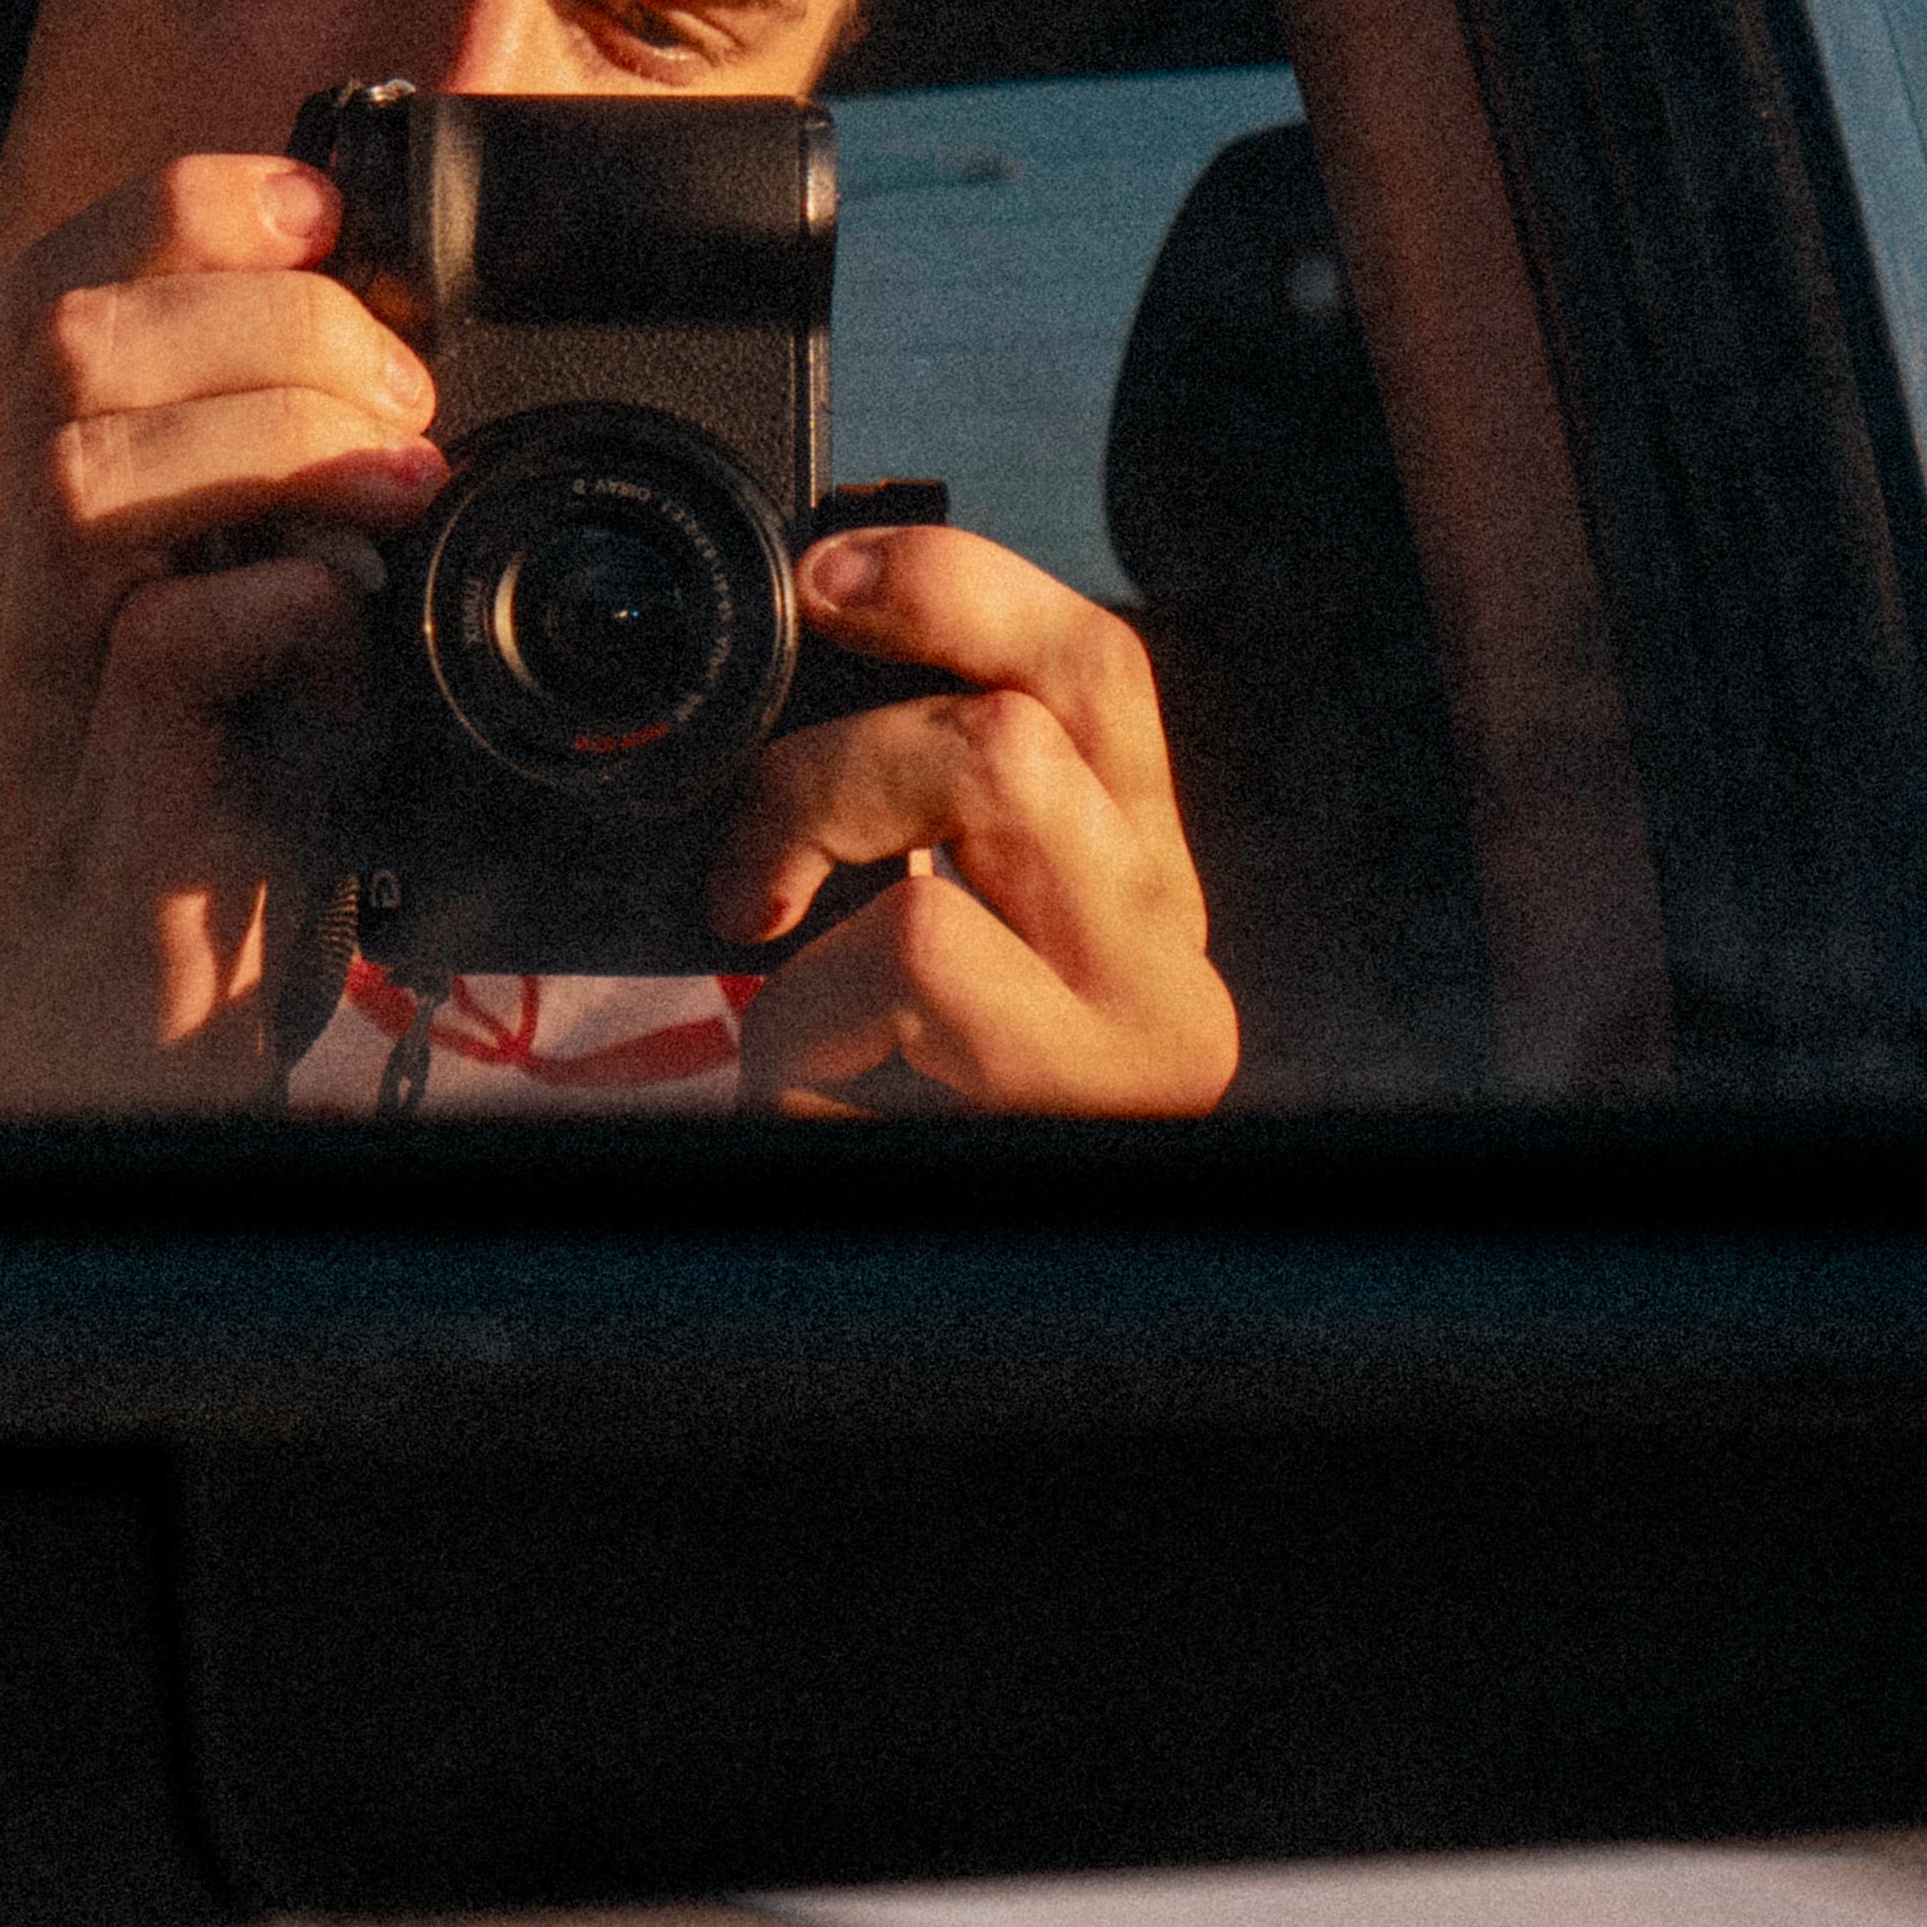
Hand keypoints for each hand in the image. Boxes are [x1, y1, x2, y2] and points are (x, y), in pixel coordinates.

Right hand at [0, 154, 444, 1114]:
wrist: (129, 1049)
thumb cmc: (223, 824)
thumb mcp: (275, 621)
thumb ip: (309, 502)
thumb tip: (422, 377)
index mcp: (79, 512)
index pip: (67, 282)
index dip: (188, 207)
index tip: (323, 212)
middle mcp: (43, 580)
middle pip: (60, 337)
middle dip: (259, 320)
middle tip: (396, 402)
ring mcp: (61, 690)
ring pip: (86, 468)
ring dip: (267, 439)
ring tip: (395, 488)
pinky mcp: (116, 808)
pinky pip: (161, 650)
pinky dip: (279, 611)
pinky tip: (348, 633)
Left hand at [707, 525, 1239, 1117]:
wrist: (902, 1349)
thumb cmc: (882, 1142)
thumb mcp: (919, 957)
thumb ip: (921, 826)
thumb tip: (816, 659)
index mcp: (1132, 886)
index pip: (1098, 669)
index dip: (961, 584)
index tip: (825, 577)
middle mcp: (1170, 947)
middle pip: (1037, 705)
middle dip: (852, 733)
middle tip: (756, 841)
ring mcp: (1139, 1024)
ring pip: (990, 771)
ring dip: (823, 825)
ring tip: (768, 936)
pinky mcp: (1081, 1093)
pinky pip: (918, 943)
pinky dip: (810, 992)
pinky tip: (804, 1078)